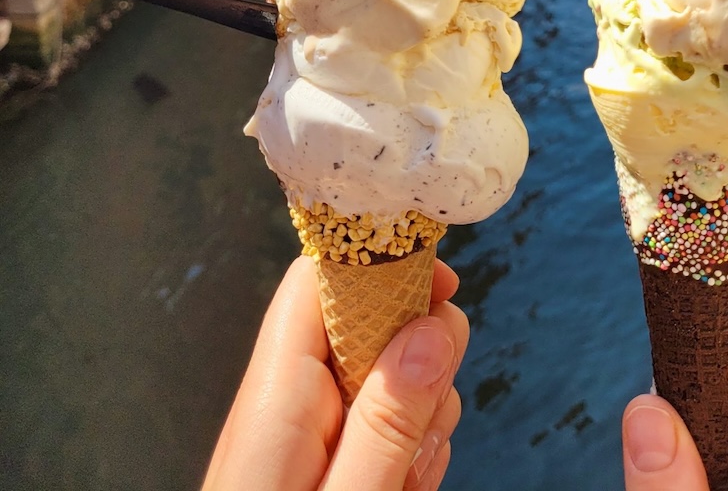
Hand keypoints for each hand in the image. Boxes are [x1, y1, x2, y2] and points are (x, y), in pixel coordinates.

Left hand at [203, 255, 468, 490]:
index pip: (319, 277)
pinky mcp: (319, 462)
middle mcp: (285, 402)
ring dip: (418, 416)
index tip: (444, 286)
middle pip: (367, 324)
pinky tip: (404, 485)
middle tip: (429, 419)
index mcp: (277, 395)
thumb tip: (435, 328)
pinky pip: (377, 425)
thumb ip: (389, 421)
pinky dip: (403, 451)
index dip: (384, 263)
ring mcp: (303, 435)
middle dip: (420, 357)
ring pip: (385, 377)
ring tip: (410, 478)